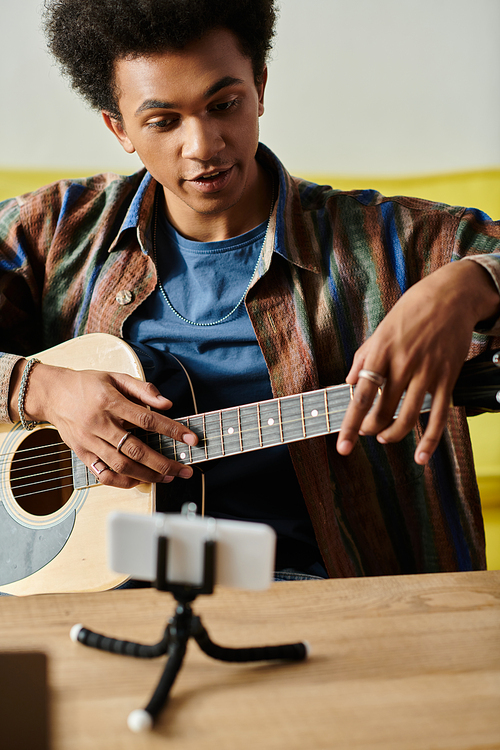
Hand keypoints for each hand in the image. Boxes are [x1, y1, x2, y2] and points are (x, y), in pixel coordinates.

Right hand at [10, 363, 197, 488]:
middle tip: (184, 469)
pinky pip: (103, 474)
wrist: (52, 393)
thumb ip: (142, 389)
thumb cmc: (86, 384)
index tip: (191, 439)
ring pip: (121, 465)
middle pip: (136, 449)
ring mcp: (89, 441)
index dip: (172, 430)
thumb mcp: (115, 377)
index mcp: (110, 402)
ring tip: (167, 478)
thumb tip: (167, 402)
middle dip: (164, 463)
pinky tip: (139, 481)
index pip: (147, 419)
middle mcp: (99, 424)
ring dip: (147, 475)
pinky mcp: (82, 453)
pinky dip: (122, 481)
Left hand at [336, 261, 499, 463]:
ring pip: (407, 417)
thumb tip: (349, 381)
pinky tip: (421, 456)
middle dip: (370, 429)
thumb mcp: (381, 328)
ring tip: (385, 437)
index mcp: (381, 351)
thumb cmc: (412, 311)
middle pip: (382, 411)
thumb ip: (363, 356)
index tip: (342, 446)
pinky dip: (431, 441)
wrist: (451, 297)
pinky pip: (439, 416)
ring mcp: (426, 372)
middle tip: (367, 431)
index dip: (351, 425)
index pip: (361, 396)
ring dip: (393, 434)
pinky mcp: (447, 378)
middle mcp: (403, 364)